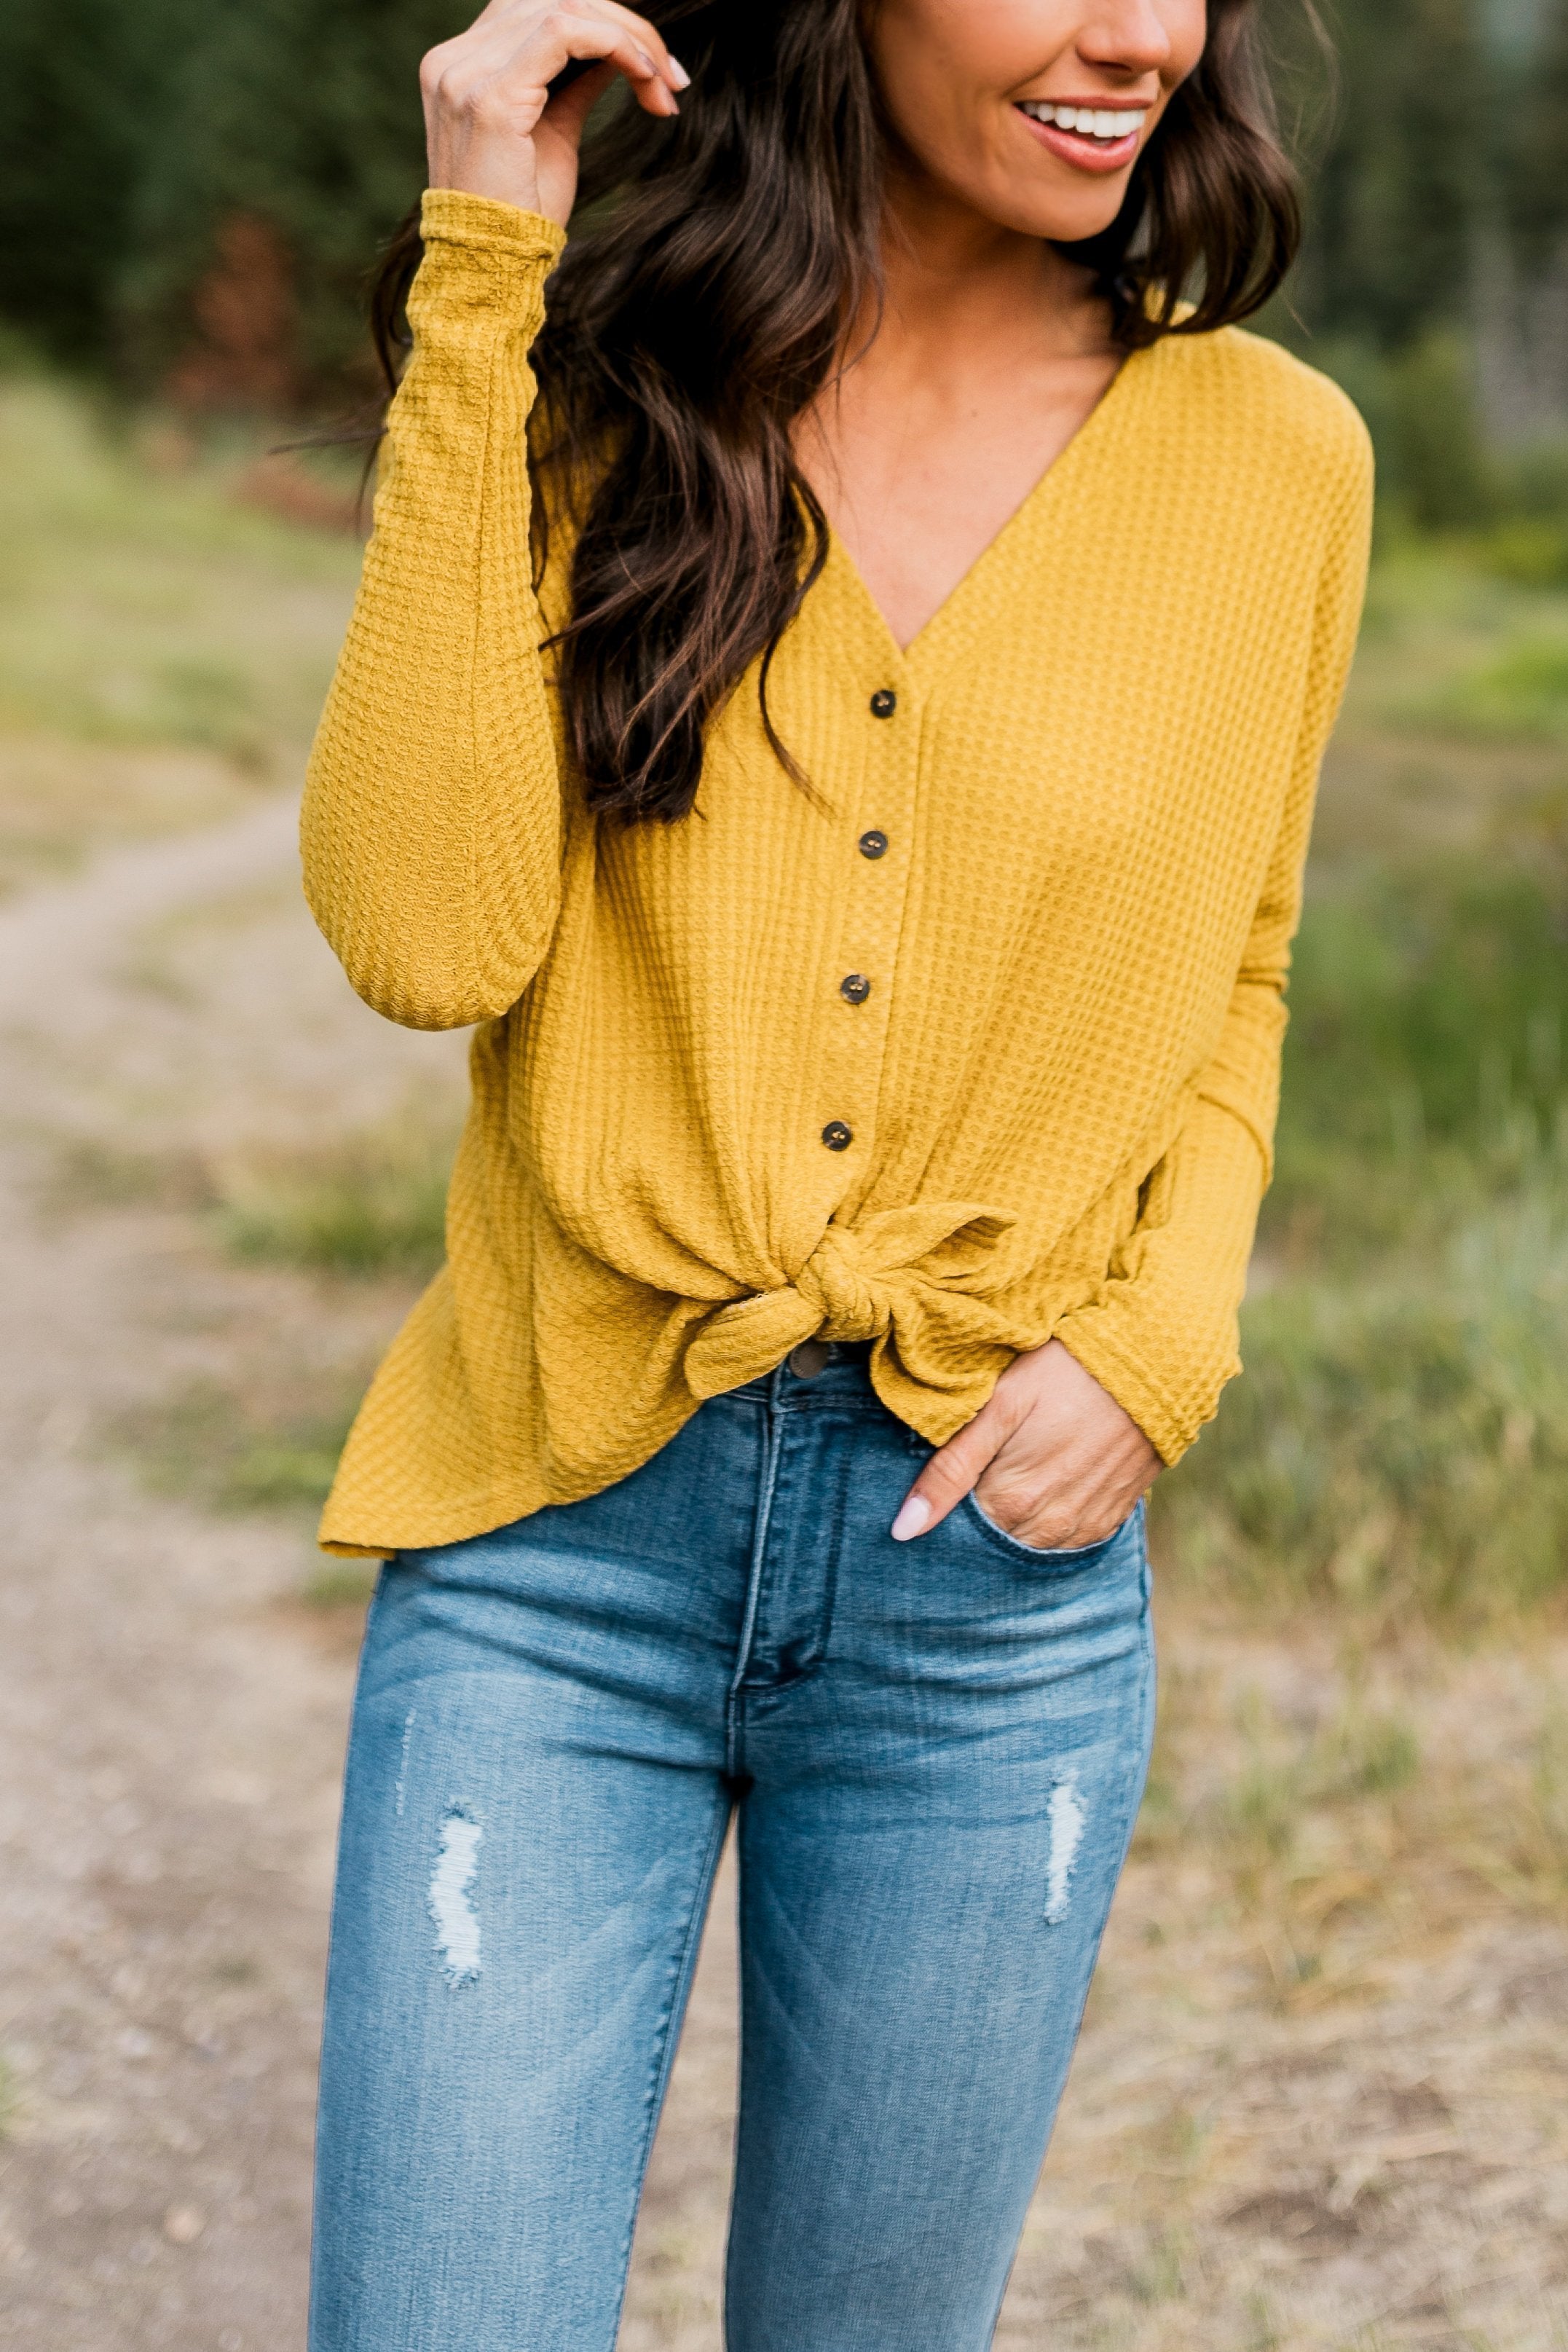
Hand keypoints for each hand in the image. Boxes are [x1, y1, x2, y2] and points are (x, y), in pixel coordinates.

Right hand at [420, 1, 689, 226]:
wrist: (489, 269)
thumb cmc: (521, 215)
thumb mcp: (555, 133)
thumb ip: (575, 82)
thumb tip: (618, 49)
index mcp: (460, 66)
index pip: (535, 10)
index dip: (601, 26)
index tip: (653, 70)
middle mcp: (453, 60)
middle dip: (624, 28)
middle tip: (671, 76)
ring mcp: (466, 74)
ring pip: (563, 7)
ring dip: (628, 38)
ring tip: (663, 83)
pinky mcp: (490, 97)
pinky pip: (564, 31)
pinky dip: (614, 44)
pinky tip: (644, 76)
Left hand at [891, 1340, 1161, 1548]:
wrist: (1154, 1364)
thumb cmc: (1065, 1372)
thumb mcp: (999, 1406)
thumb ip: (950, 1468)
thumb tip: (904, 1529)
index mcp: (1012, 1503)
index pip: (957, 1534)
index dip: (941, 1512)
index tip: (935, 1488)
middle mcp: (1048, 1528)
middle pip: (992, 1543)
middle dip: (973, 1522)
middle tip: (974, 1476)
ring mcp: (1083, 1527)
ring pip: (1028, 1547)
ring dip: (1010, 1524)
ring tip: (1007, 1480)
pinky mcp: (1110, 1519)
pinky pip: (1067, 1542)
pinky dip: (1047, 1524)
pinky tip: (1040, 1492)